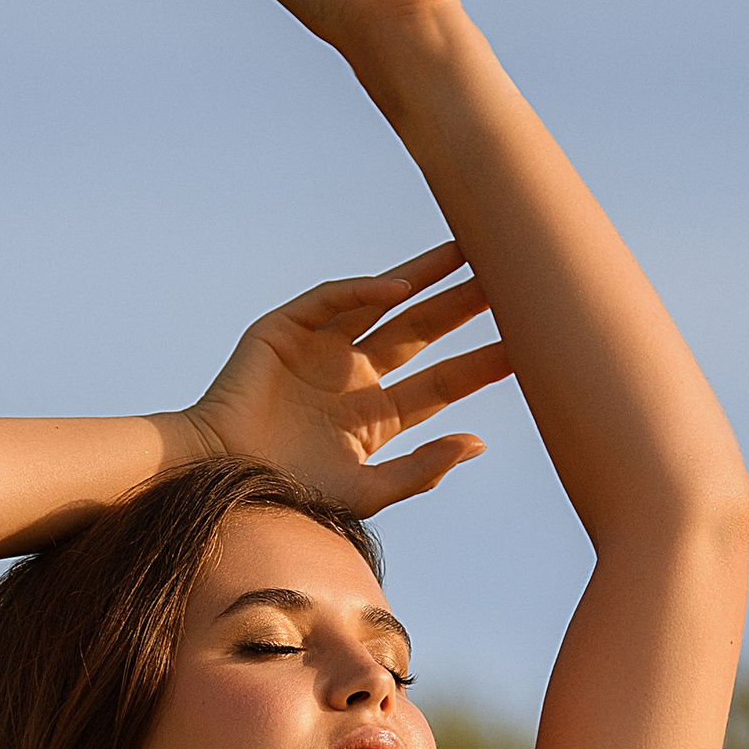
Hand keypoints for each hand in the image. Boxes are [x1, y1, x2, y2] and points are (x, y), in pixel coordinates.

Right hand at [174, 243, 512, 517]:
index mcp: (376, 416)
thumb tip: (478, 442)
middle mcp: (355, 376)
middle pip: (423, 333)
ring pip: (384, 304)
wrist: (219, 482)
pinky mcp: (287, 329)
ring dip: (424, 278)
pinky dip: (362, 290)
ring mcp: (323, 348)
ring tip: (465, 253)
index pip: (442, 381)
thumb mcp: (364, 492)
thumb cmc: (285, 494)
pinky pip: (332, 301)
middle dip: (463, 307)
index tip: (529, 350)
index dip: (482, 365)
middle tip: (513, 281)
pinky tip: (398, 286)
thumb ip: (420, 471)